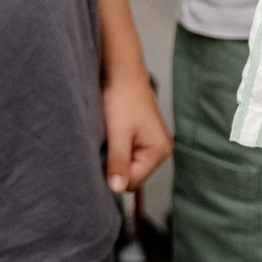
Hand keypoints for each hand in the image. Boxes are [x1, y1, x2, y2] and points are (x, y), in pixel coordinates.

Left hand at [102, 70, 171, 194]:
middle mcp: (160, 150)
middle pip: (131, 177)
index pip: (132, 182)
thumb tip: (117, 190)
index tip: (101, 157)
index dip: (113, 175)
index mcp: (160, 151)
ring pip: (127, 166)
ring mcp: (152, 144)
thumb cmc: (122, 98)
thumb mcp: (117, 134)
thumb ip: (118, 163)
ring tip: (109, 136)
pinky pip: (126, 155)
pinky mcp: (142, 138)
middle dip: (114, 166)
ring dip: (114, 157)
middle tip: (104, 144)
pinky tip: (111, 134)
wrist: (120, 72)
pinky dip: (115, 149)